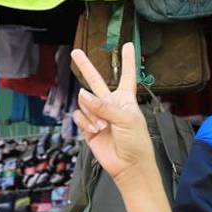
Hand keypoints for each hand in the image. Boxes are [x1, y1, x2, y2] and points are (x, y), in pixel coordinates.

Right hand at [70, 44, 154, 184]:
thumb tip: (83, 95)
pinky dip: (85, 123)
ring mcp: (98, 115)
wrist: (128, 166)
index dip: (128, 61)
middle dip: (85, 66)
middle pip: (96, 81)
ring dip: (93, 114)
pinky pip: (79, 116)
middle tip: (76, 52)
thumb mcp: (126, 120)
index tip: (127, 45)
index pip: (127, 75)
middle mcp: (110, 104)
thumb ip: (105, 106)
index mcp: (126, 99)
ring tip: (104, 127)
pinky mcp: (87, 126)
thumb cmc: (136, 142)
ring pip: (85, 102)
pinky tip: (95, 131)